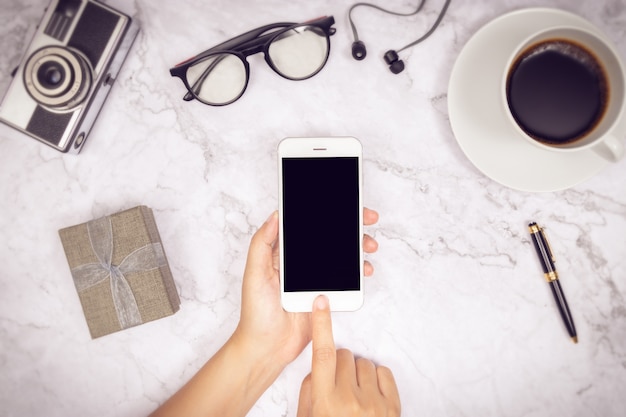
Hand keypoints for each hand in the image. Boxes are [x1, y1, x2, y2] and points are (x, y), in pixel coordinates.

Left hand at [233, 209, 379, 369]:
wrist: (267, 348)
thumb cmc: (255, 313)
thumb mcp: (254, 274)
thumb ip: (262, 244)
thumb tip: (274, 216)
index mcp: (282, 254)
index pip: (305, 227)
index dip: (325, 214)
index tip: (342, 205)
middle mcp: (300, 264)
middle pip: (328, 239)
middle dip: (349, 227)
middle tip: (365, 219)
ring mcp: (314, 280)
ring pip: (340, 257)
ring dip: (357, 248)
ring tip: (369, 246)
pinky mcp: (325, 296)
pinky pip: (345, 280)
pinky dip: (358, 273)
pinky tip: (364, 270)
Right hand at [296, 296, 400, 416]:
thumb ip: (310, 391)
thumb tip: (319, 368)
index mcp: (326, 402)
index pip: (323, 353)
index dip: (322, 324)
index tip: (321, 302)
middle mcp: (351, 401)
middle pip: (343, 355)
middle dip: (338, 365)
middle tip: (336, 386)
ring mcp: (375, 404)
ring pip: (363, 363)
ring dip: (356, 374)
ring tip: (353, 397)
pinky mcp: (393, 407)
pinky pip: (383, 373)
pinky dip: (375, 380)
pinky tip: (368, 397)